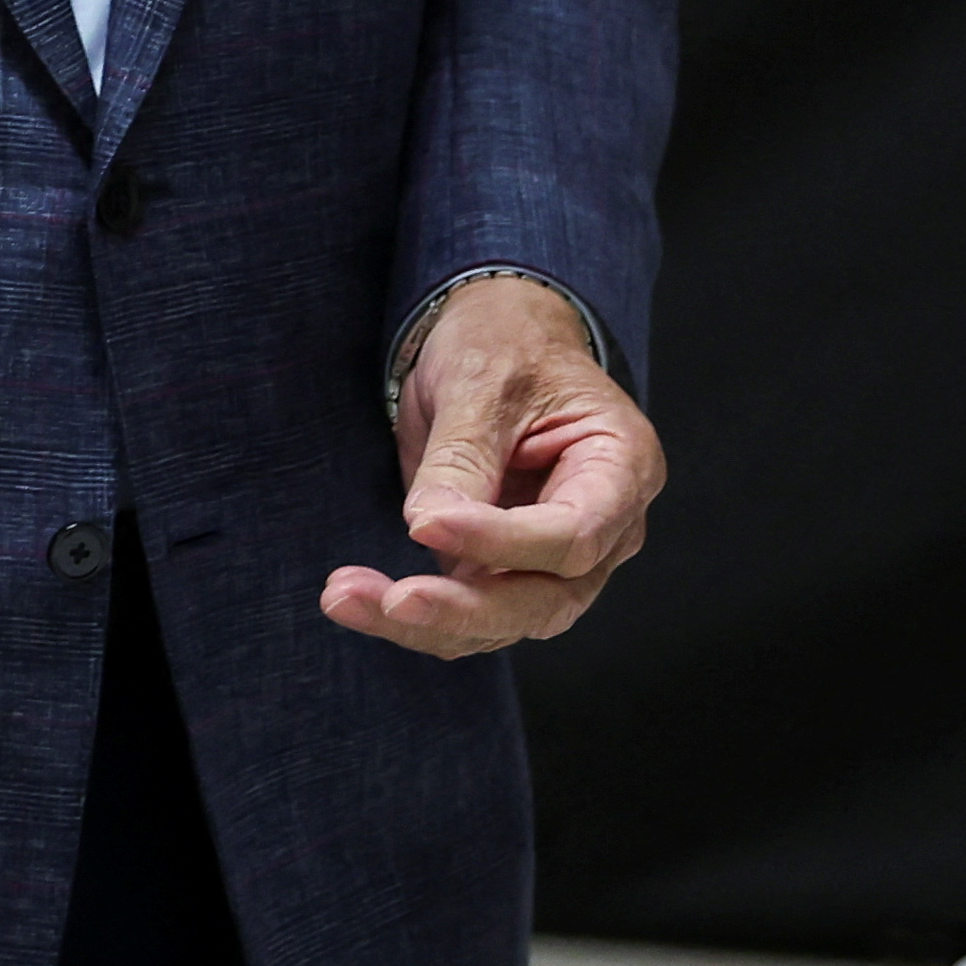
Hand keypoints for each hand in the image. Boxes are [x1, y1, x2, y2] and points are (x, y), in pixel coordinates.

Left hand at [318, 274, 662, 657]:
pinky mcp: (502, 571)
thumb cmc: (506, 346)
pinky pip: (465, 612)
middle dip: (465, 609)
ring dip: (424, 624)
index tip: (426, 525)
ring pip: (501, 621)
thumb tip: (427, 525)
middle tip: (394, 600)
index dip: (502, 542)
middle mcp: (602, 528)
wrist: (496, 341)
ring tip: (345, 597)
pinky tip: (355, 601)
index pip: (573, 534)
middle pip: (547, 600)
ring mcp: (554, 559)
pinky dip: (410, 617)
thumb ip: (462, 457)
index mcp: (620, 468)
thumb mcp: (482, 381)